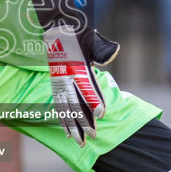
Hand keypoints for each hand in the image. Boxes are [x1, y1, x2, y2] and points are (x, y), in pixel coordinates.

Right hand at [44, 23, 119, 146]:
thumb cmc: (77, 35)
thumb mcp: (91, 38)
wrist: (56, 29)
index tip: (101, 114)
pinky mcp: (56, 87)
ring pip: (66, 109)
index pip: (86, 87)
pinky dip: (63, 121)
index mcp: (76, 68)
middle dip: (83, 121)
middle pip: (75, 103)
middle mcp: (66, 78)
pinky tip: (67, 133)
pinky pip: (59, 107)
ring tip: (79, 142)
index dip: (94, 101)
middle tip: (93, 136)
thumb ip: (102, 48)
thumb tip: (115, 52)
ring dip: (73, 127)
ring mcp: (59, 84)